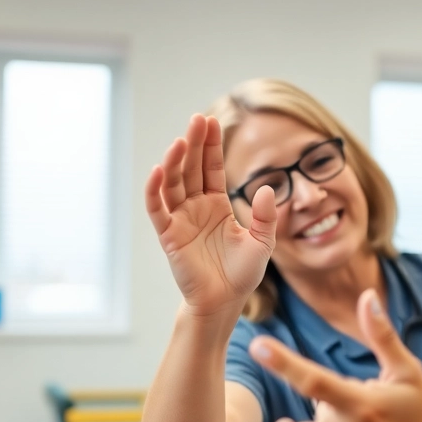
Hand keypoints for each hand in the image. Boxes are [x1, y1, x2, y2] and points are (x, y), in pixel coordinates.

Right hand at [145, 115, 276, 318]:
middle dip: (194, 144)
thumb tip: (266, 188)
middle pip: (191, 168)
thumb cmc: (241, 274)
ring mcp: (181, 219)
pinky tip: (158, 170)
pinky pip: (158, 209)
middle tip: (197, 119)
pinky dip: (155, 190)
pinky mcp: (169, 235)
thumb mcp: (263, 242)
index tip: (211, 121)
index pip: (212, 167)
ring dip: (174, 161)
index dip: (211, 146)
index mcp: (217, 204)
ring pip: (173, 184)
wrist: (224, 302)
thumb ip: (266, 216)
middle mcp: (196, 207)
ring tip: (181, 141)